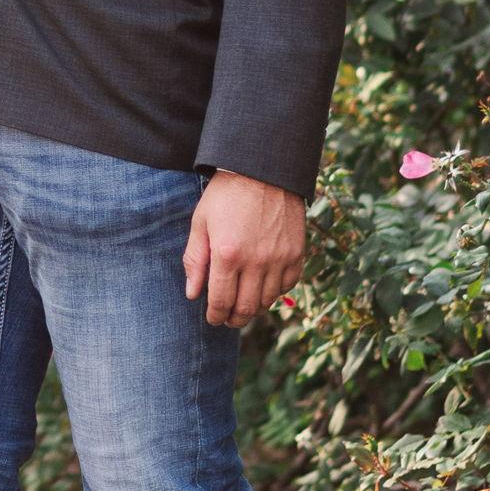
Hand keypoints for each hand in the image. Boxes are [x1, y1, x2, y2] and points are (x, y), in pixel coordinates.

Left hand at [182, 168, 305, 328]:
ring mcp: (280, 259)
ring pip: (267, 300)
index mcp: (227, 254)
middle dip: (234, 318)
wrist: (263, 171)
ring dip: (254, 308)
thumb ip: (195, 259)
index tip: (212, 319)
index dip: (215, 315)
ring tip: (243, 306)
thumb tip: (192, 293)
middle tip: (227, 319)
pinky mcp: (297, 254)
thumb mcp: (201, 222)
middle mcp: (256, 261)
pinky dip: (275, 293)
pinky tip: (264, 288)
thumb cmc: (226, 195)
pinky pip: (287, 285)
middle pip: (246, 307)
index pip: (220, 300)